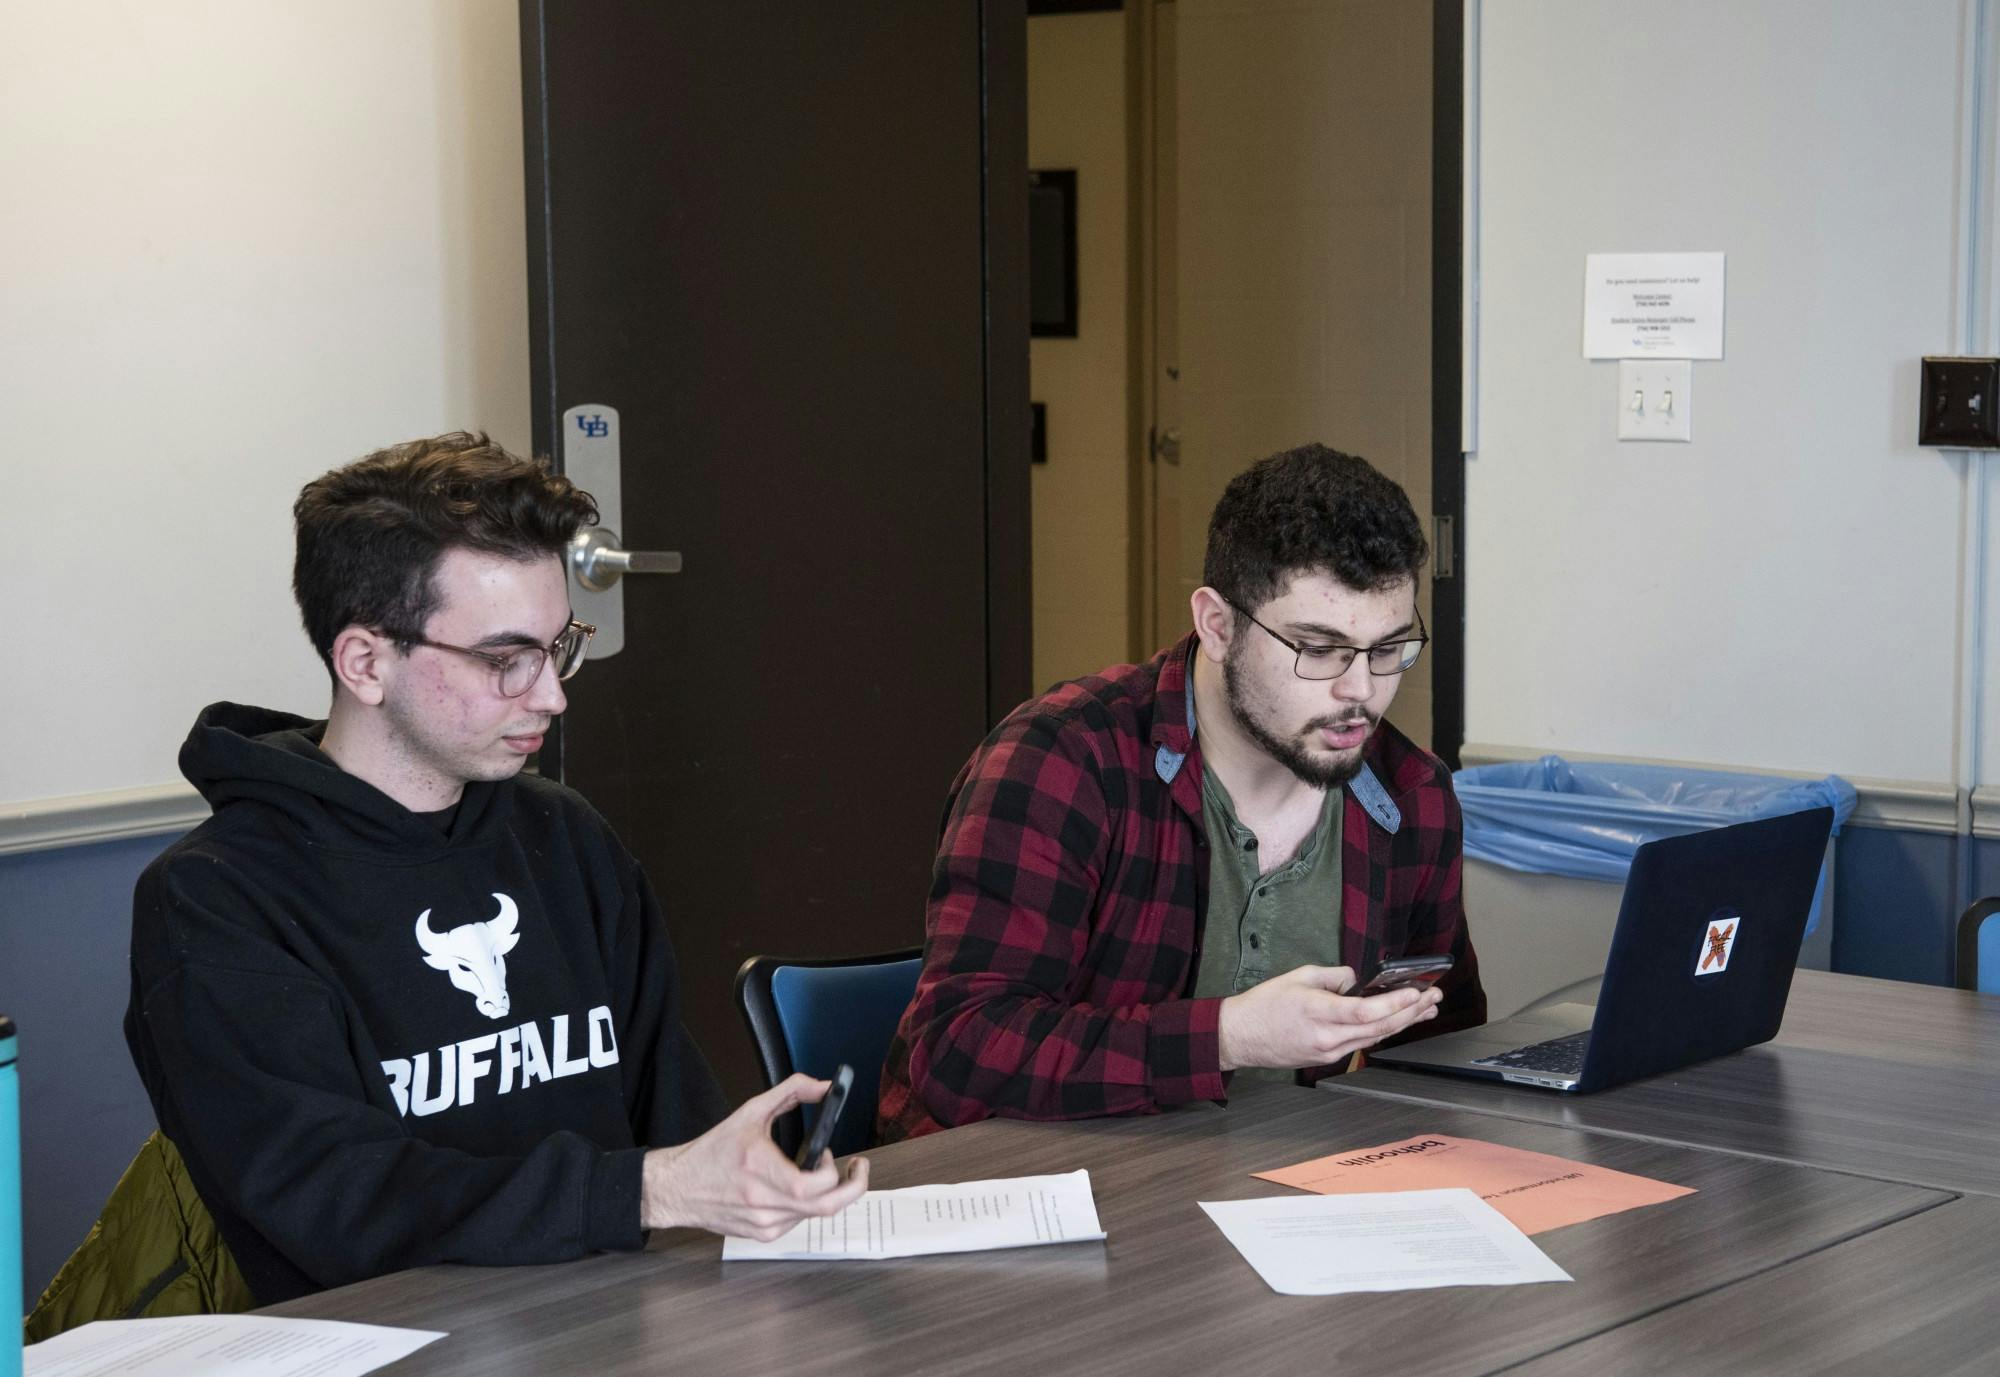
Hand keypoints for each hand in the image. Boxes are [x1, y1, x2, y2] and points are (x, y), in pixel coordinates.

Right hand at [640, 1073, 870, 1239]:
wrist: (679, 1187)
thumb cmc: (712, 1152)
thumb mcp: (750, 1112)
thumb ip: (791, 1092)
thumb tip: (824, 1086)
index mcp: (760, 1168)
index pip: (815, 1184)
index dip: (832, 1168)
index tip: (826, 1150)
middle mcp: (763, 1201)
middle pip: (827, 1207)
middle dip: (853, 1187)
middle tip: (857, 1169)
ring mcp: (764, 1223)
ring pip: (815, 1214)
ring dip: (824, 1193)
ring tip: (816, 1173)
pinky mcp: (763, 1235)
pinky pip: (799, 1221)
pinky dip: (805, 1204)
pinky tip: (793, 1189)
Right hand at [1216, 965, 1440, 1071]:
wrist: (1240, 1036)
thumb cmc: (1264, 1005)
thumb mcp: (1299, 976)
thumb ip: (1334, 977)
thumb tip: (1356, 982)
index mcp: (1318, 1011)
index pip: (1366, 1011)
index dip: (1396, 1003)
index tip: (1417, 992)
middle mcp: (1328, 1037)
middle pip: (1379, 1028)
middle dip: (1411, 1012)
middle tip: (1434, 997)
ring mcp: (1329, 1052)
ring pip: (1374, 1038)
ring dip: (1402, 1022)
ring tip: (1425, 1009)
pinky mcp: (1327, 1058)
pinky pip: (1360, 1043)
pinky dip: (1381, 1030)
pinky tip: (1394, 1021)